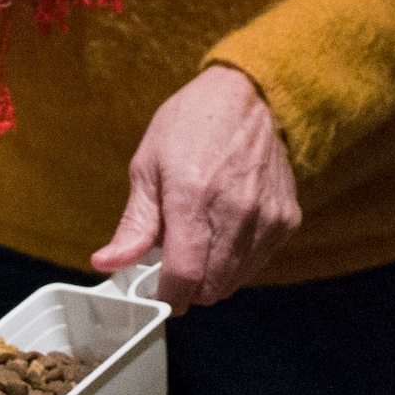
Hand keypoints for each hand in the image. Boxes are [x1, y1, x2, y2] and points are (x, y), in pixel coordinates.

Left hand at [93, 65, 300, 308]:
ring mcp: (267, 218)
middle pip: (211, 288)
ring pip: (236, 282)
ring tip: (202, 238)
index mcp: (193, 198)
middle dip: (189, 287)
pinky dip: (238, 260)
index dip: (168, 297)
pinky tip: (226, 229)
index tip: (158, 294)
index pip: (184, 277)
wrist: (246, 96)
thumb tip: (107, 264)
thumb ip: (134, 225)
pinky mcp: (287, 220)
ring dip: (214, 275)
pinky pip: (258, 263)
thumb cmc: (191, 126)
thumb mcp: (148, 167)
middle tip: (176, 263)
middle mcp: (236, 212)